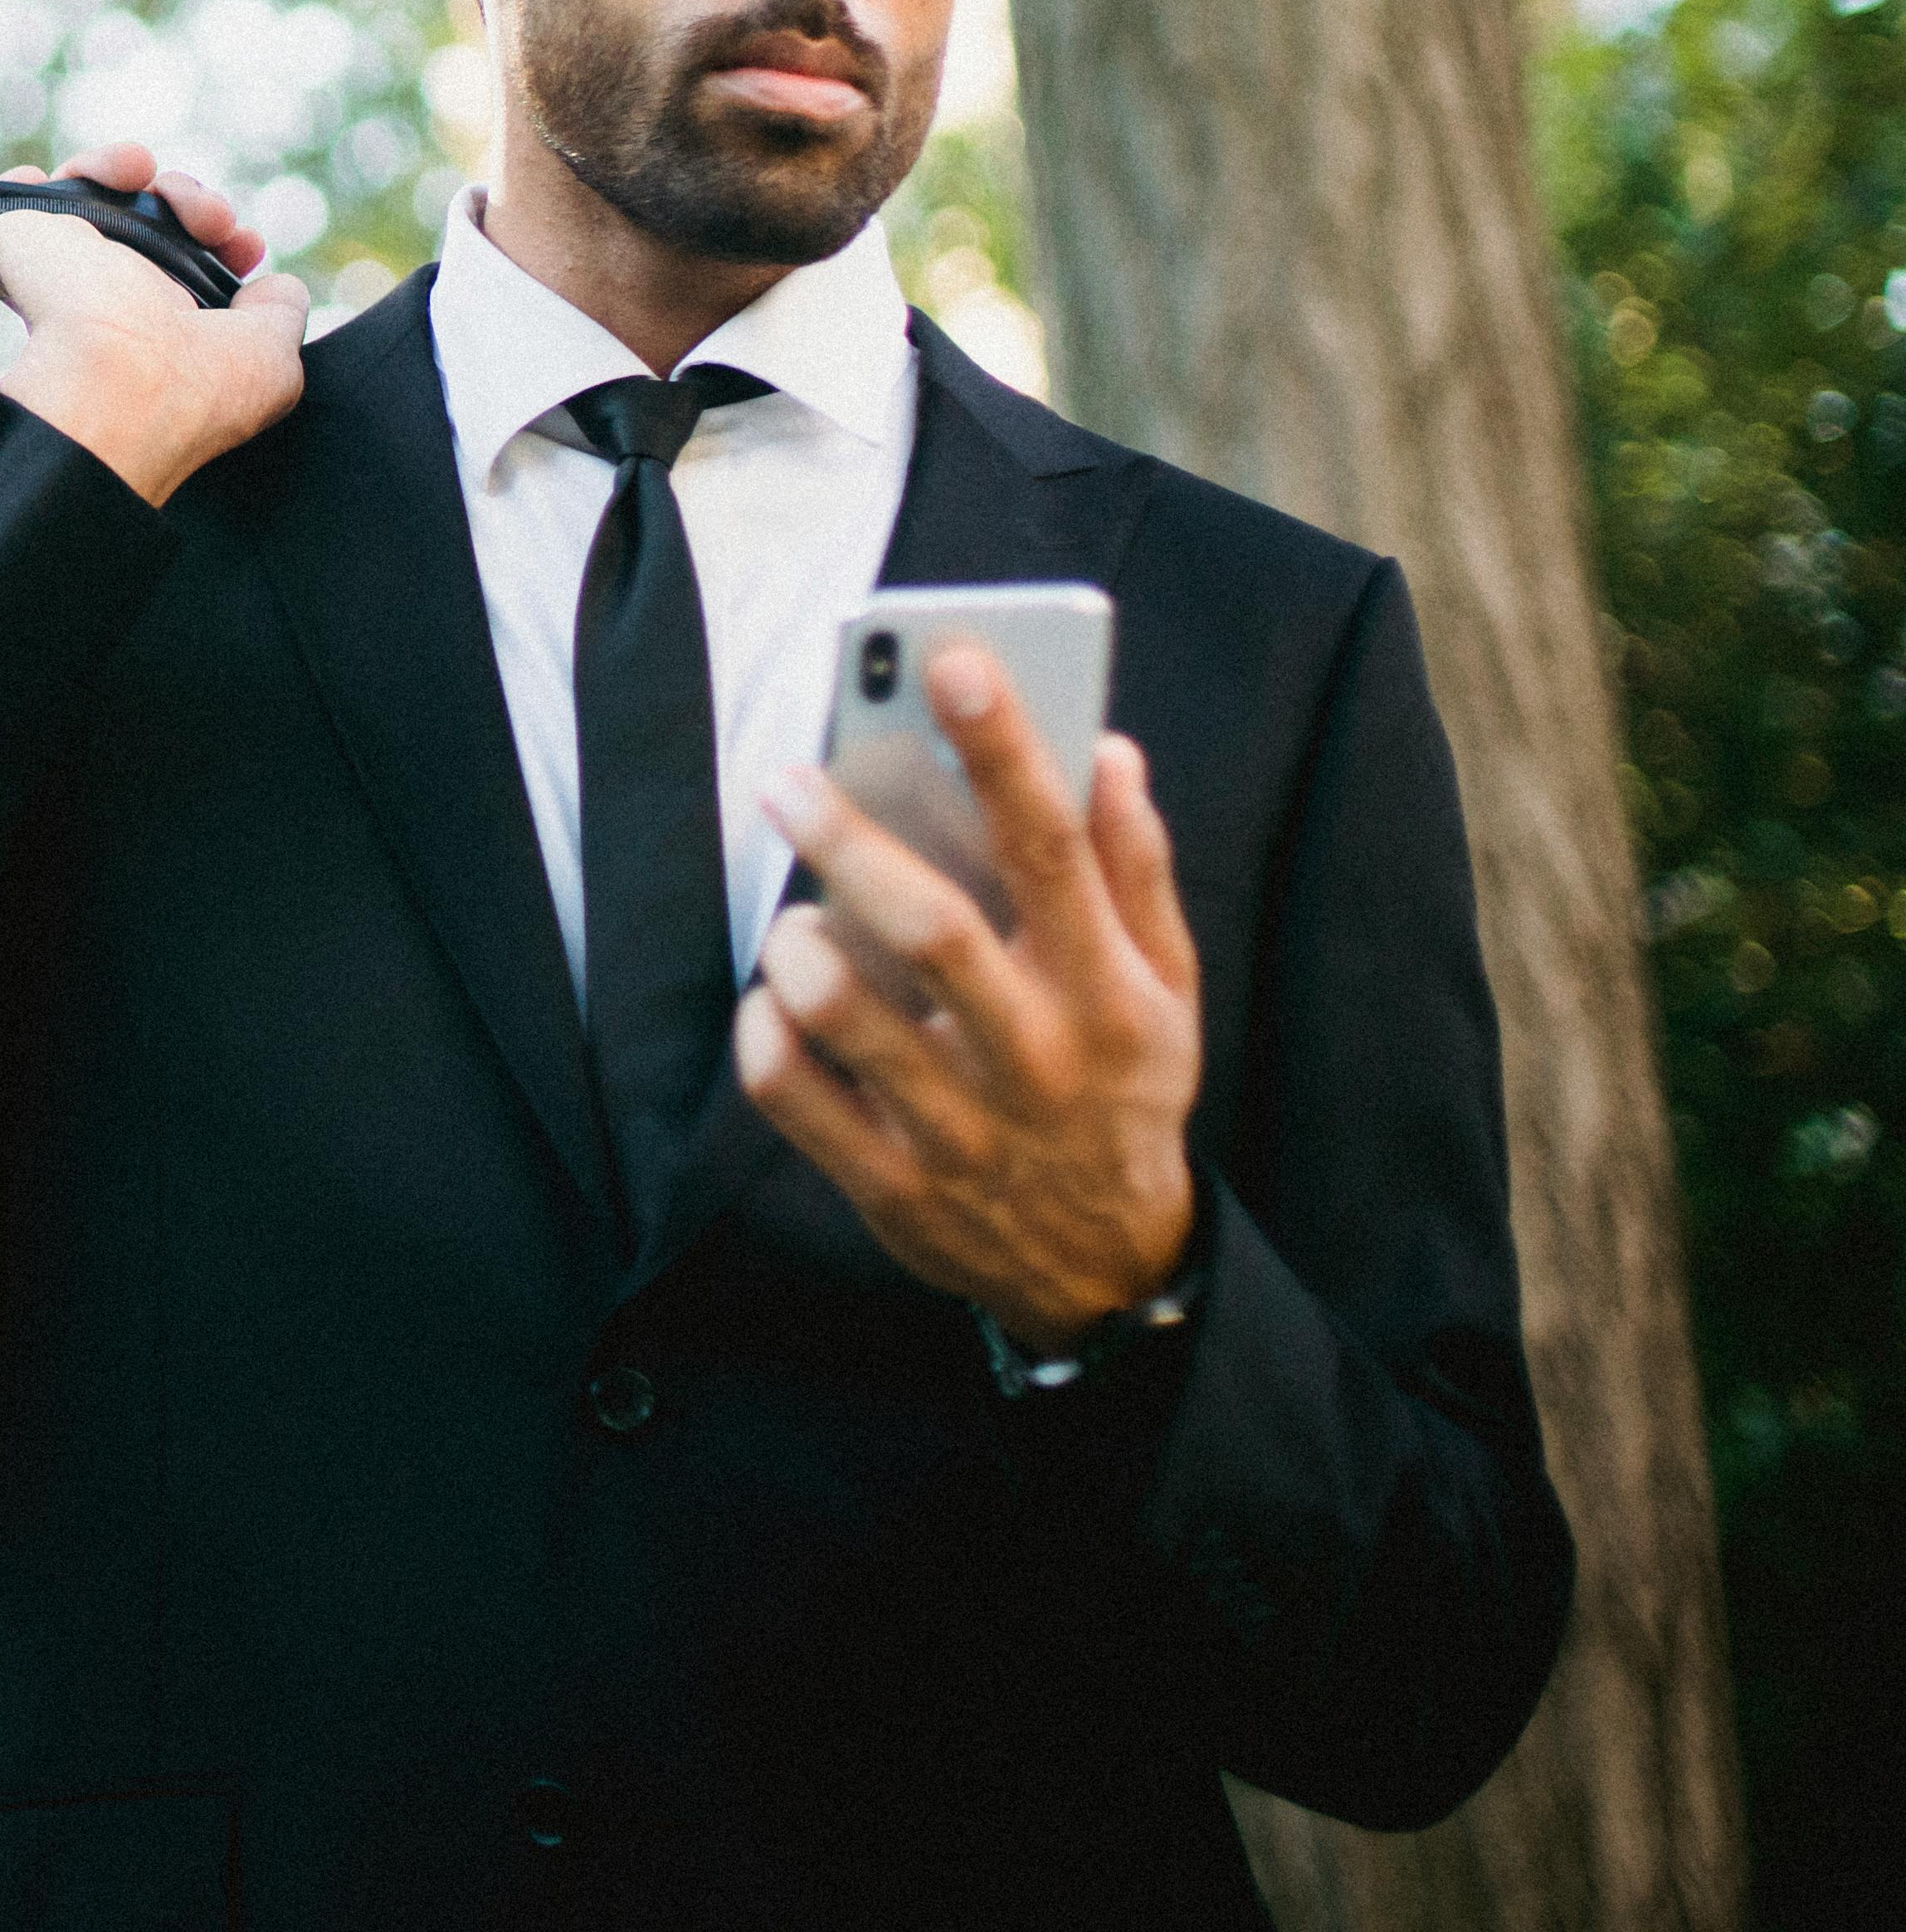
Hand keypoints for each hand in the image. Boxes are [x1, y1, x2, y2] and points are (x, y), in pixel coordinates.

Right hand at [0, 142, 315, 506]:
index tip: (244, 241)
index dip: (219, 237)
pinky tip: (81, 178)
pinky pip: (20, 195)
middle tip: (208, 218)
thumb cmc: (193, 385)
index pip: (186, 264)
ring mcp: (59, 273)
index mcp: (162, 329)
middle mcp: (109, 302)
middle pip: (143, 220)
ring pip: (86, 196)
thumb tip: (274, 285)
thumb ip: (277, 314)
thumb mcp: (271, 358)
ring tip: (140, 175)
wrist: (111, 384)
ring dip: (124, 168)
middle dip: (186, 196)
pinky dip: (47, 178)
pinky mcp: (15, 245)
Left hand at [739, 643, 1204, 1349]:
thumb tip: (1108, 749)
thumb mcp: (1167, 990)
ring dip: (801, 948)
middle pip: (932, 930)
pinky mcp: (892, 1186)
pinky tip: (775, 1002)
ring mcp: (960, 1130)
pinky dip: (764, 1034)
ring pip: (847, 1017)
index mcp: (1108, 992)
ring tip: (797, 917)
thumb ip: (1135, 869)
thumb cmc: (1123, 1091)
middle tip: (790, 779)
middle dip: (852, 841)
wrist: (1110, 1268)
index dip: (1002, 750)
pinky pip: (792, 1096)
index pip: (1053, 850)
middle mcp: (1035, 1058)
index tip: (951, 663)